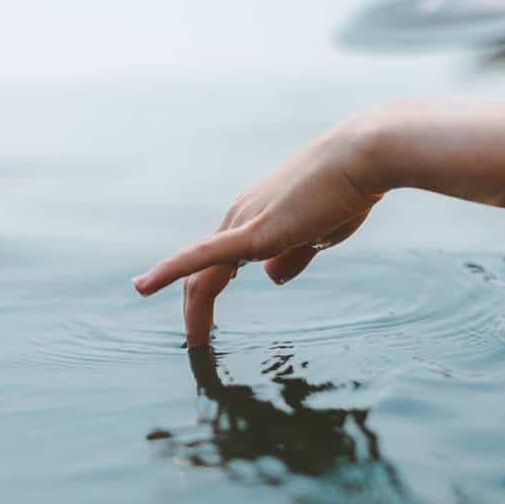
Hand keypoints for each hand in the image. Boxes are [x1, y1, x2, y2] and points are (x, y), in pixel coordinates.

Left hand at [132, 113, 385, 345]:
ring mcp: (243, 222)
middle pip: (202, 271)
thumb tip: (271, 278)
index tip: (203, 325)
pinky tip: (143, 287)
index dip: (205, 294)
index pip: (217, 262)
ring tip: (195, 343)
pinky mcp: (254, 231)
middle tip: (196, 341)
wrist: (361, 160)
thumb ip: (293, 256)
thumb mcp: (318, 234)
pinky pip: (203, 255)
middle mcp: (240, 217)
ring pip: (202, 274)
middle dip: (196, 309)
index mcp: (254, 219)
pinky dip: (170, 271)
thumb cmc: (346, 193)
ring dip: (194, 310)